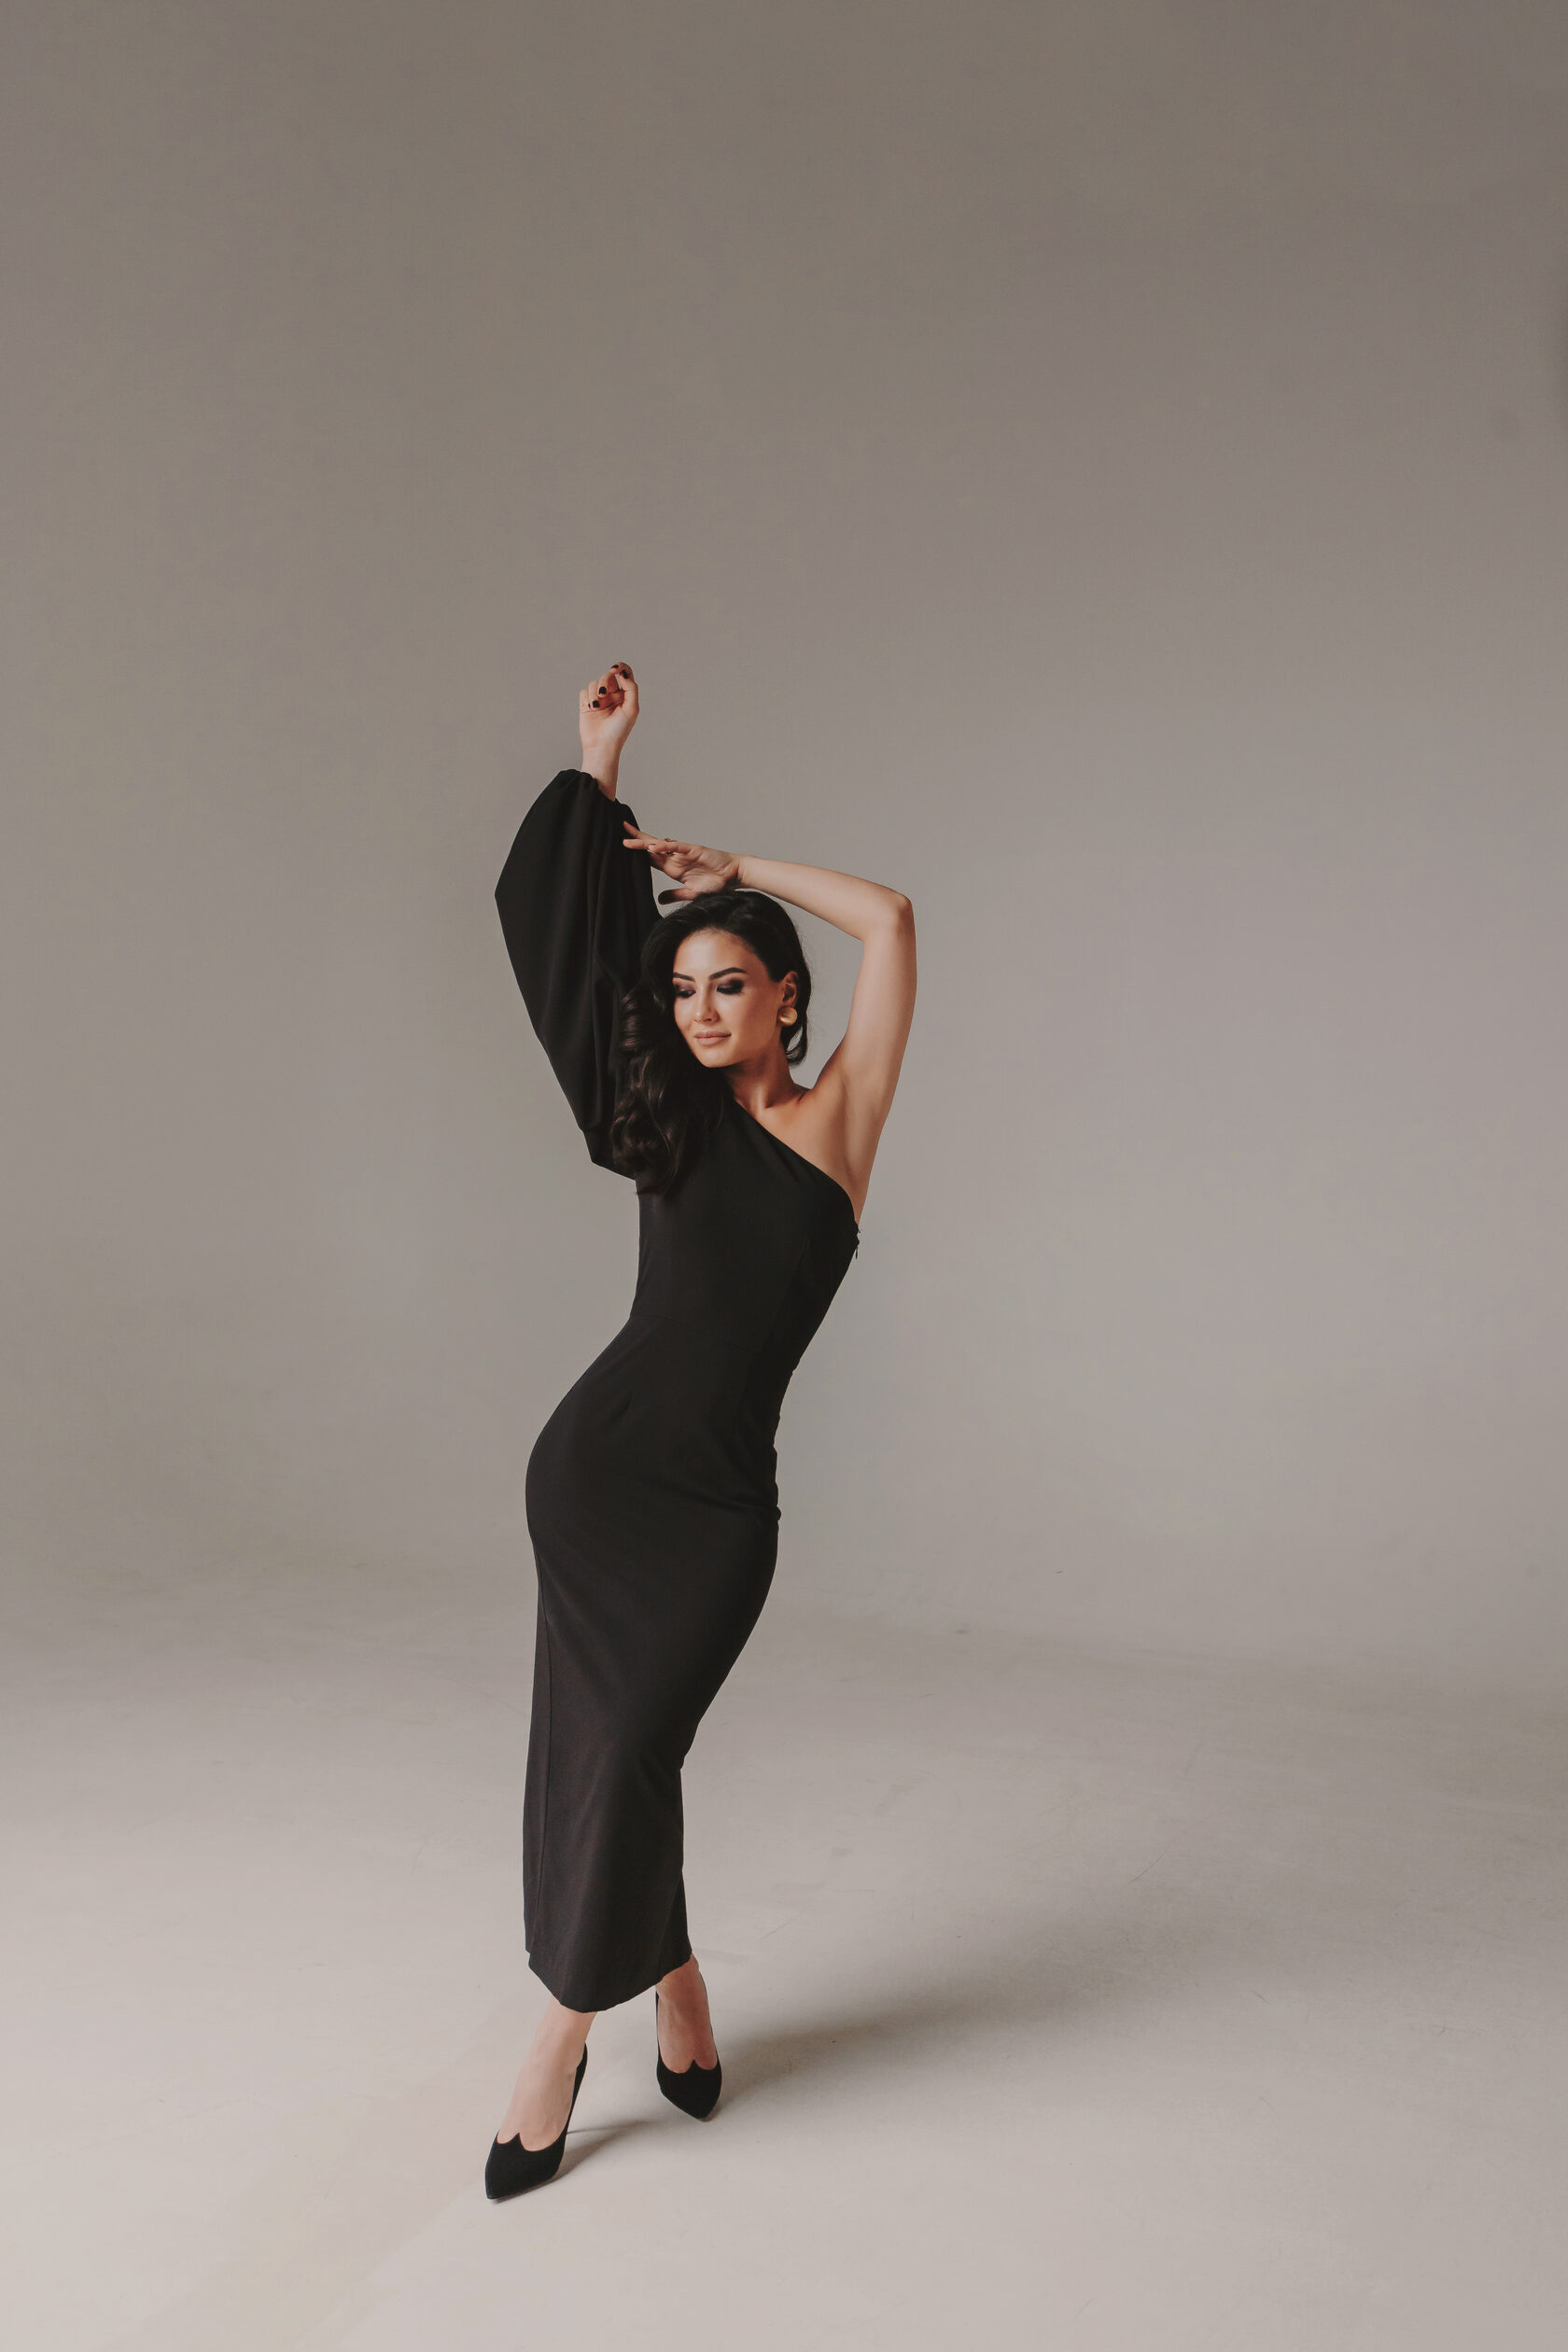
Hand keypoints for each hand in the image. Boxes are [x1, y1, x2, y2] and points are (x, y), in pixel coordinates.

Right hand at [579, 662, 638, 777]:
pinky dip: (587, 698)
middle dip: (604, 682)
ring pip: (594, 683)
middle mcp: (612, 696)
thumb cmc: (619, 730)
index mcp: (625, 696)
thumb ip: (631, 689)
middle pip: (607, 676)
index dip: (621, 667)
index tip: (615, 669)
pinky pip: (584, 692)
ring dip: (594, 692)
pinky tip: (591, 709)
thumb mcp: (631, 709)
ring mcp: (599, 700)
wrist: (602, 746)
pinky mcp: (586, 705)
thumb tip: (623, 675)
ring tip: (596, 706)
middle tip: (604, 693)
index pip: (625, 674)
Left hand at [621, 823, 741, 900]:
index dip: (637, 852)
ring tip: (629, 840)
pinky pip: (677, 847)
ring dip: (644, 843)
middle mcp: (676, 858)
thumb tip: (659, 899)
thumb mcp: (690, 893)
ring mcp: (684, 853)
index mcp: (673, 868)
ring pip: (660, 845)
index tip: (623, 846)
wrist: (733, 876)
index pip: (650, 858)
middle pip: (651, 847)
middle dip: (636, 839)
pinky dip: (666, 846)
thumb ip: (675, 894)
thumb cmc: (715, 883)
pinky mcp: (694, 850)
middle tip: (621, 830)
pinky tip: (653, 846)